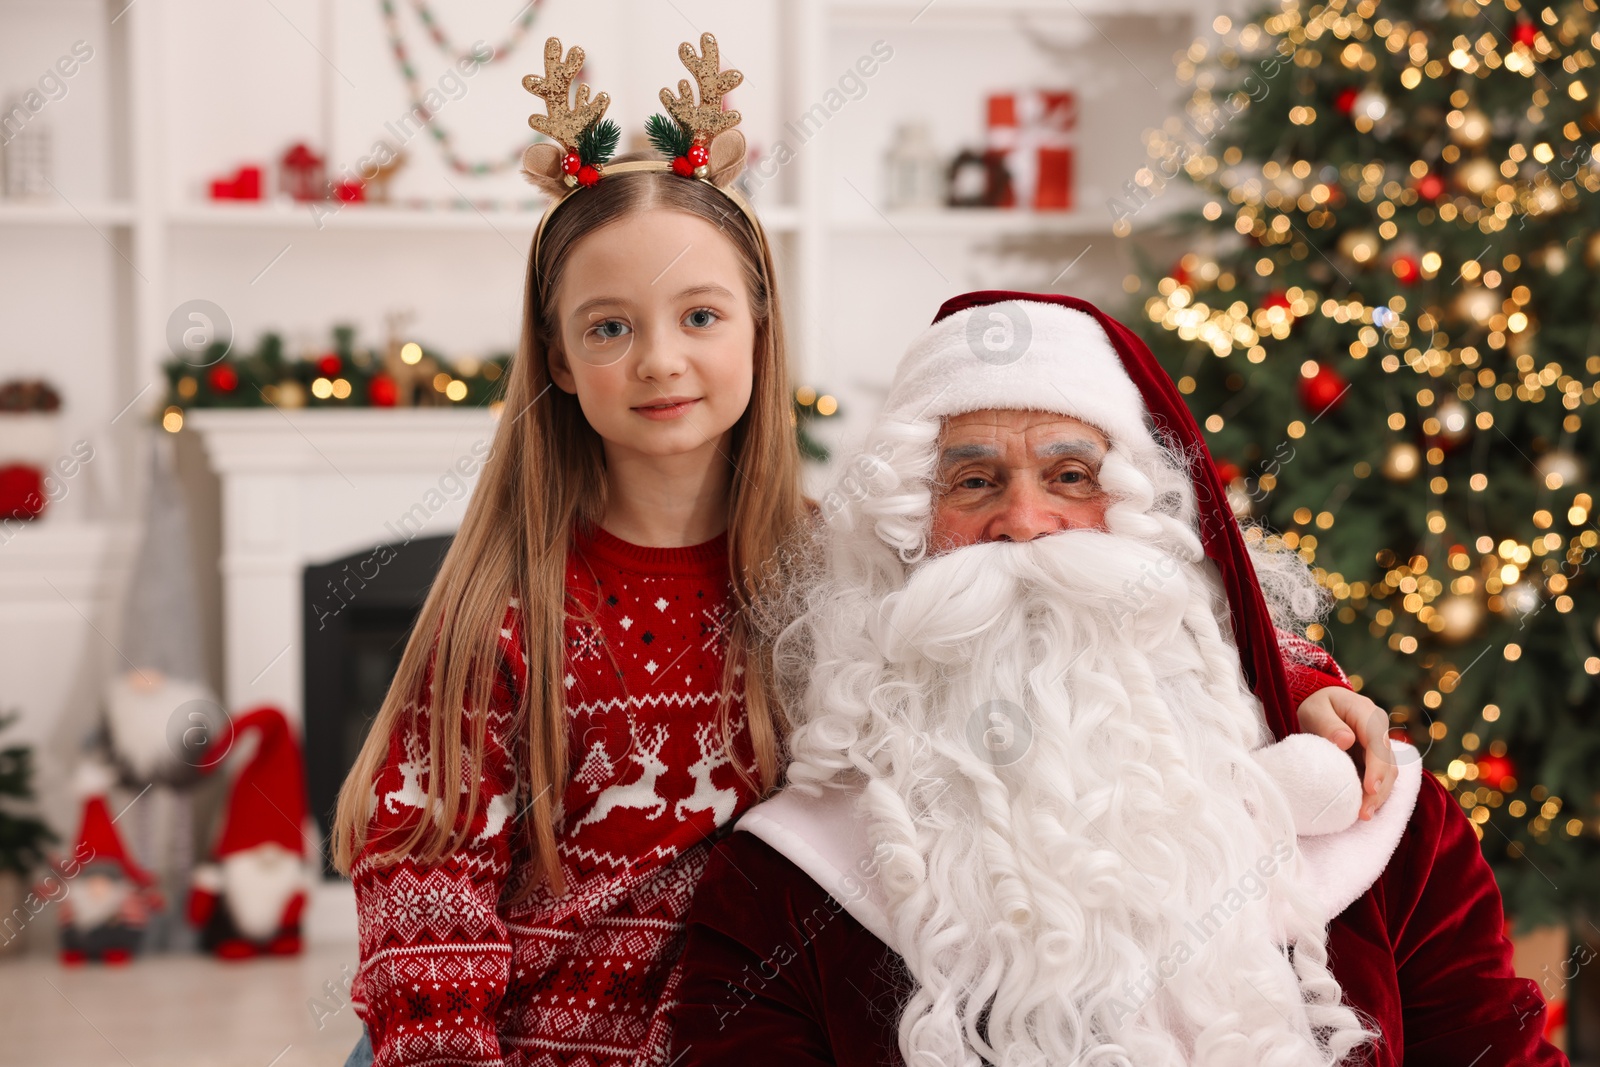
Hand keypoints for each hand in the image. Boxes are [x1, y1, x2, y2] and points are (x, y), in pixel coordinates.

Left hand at [1296, 686, 1395, 820]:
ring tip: (1363, 815)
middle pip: (1388, 764)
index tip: (1370, 788)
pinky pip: (1377, 778)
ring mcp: (1379, 747)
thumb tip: (1346, 740)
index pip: (1379, 743)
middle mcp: (1380, 732)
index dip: (1377, 767)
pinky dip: (1372, 794)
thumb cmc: (1317, 704)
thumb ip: (1328, 724)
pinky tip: (1361, 809)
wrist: (1321, 704)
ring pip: (1387, 775)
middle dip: (1379, 790)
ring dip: (1378, 796)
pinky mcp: (1373, 760)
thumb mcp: (1315, 710)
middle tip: (1364, 813)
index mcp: (1369, 715)